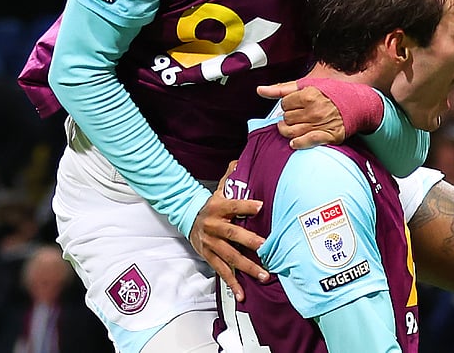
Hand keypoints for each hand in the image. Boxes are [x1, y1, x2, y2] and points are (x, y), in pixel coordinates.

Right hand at [189, 160, 267, 301]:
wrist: (188, 218)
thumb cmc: (213, 204)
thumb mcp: (221, 189)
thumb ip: (232, 176)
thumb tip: (241, 159)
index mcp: (218, 208)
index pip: (234, 205)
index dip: (247, 205)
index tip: (262, 205)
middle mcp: (214, 227)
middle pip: (233, 234)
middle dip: (250, 241)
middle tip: (266, 248)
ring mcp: (211, 245)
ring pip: (230, 257)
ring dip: (247, 268)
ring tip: (264, 275)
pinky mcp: (210, 257)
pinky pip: (222, 272)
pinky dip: (233, 284)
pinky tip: (243, 295)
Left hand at [257, 82, 345, 147]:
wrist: (357, 104)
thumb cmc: (332, 94)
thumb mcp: (308, 85)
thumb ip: (282, 88)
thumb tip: (260, 90)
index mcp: (309, 95)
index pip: (284, 104)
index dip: (288, 106)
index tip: (295, 106)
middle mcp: (314, 110)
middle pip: (286, 119)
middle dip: (289, 118)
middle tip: (298, 116)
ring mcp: (321, 124)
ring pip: (292, 132)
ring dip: (289, 131)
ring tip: (295, 127)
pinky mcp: (328, 135)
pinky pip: (307, 141)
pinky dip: (299, 143)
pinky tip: (295, 142)